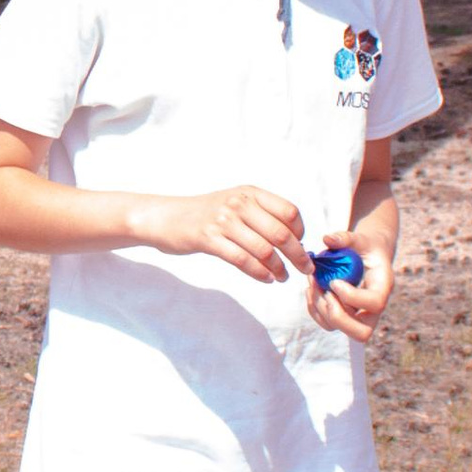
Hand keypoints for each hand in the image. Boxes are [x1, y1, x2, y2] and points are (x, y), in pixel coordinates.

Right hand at [137, 185, 307, 283]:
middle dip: (297, 255)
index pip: (289, 212)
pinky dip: (259, 273)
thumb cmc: (206, 214)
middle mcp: (238, 203)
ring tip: (282, 277)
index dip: (300, 232)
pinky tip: (266, 278)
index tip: (300, 246)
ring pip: (264, 250)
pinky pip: (243, 260)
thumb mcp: (235, 202)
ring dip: (279, 268)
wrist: (167, 217)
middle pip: (281, 233)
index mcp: (250, 193)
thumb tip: (295, 239)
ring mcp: (223, 221)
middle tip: (304, 269)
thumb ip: (262, 214)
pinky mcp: (209, 239)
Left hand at [312, 245, 394, 343]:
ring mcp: (358, 315)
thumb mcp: (360, 238)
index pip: (376, 304)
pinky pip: (326, 323)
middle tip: (325, 291)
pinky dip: (314, 309)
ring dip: (320, 309)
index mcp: (383, 287)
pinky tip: (312, 289)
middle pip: (362, 333)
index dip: (352, 297)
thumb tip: (327, 239)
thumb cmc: (365, 246)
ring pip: (339, 329)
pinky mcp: (344, 315)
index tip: (334, 280)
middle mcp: (373, 308)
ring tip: (313, 284)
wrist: (368, 254)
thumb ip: (346, 238)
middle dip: (337, 315)